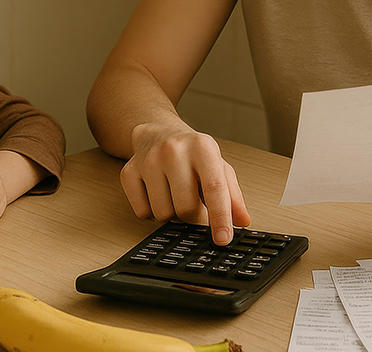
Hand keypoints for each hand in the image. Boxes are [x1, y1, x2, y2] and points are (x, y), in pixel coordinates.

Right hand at [120, 121, 250, 244]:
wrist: (158, 131)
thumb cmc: (193, 153)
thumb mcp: (218, 166)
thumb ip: (233, 194)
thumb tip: (242, 220)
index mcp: (202, 147)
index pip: (214, 188)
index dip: (220, 217)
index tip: (223, 239)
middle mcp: (174, 151)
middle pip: (186, 209)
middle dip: (193, 216)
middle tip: (194, 202)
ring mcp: (148, 160)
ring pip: (163, 215)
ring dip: (172, 214)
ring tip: (174, 193)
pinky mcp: (129, 172)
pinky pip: (142, 213)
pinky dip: (152, 212)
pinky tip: (157, 193)